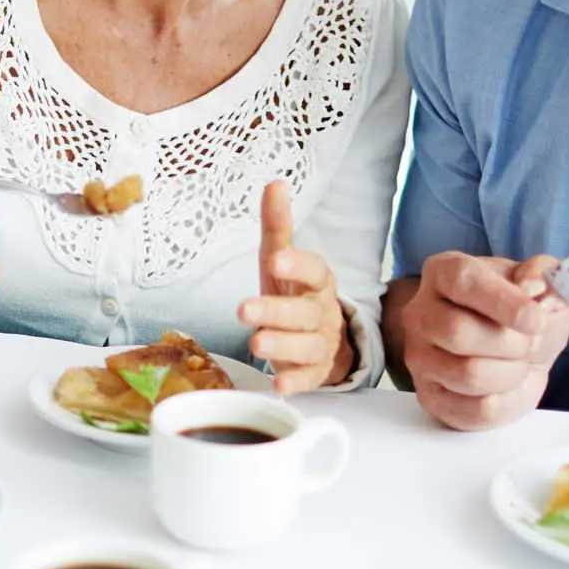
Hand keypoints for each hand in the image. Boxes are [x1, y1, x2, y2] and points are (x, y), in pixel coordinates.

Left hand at [236, 181, 351, 393]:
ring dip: (282, 346)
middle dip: (276, 312)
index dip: (297, 265)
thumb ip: (278, 226)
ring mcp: (321, 344)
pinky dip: (295, 383)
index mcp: (317, 282)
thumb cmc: (295, 294)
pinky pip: (308, 380)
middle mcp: (322, 313)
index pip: (314, 270)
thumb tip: (275, 183)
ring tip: (256, 343)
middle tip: (244, 310)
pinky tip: (279, 384)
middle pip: (305, 313)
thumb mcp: (283, 260)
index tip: (276, 259)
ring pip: (307, 347)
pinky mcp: (315, 373)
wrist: (323, 338)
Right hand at [398, 250, 568, 430]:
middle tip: (530, 343)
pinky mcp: (431, 397)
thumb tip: (533, 287)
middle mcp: (420, 313)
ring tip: (520, 363)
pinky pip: (476, 410)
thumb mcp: (538, 284)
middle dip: (512, 343)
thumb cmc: (515, 313)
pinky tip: (509, 386)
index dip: (502, 302)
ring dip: (512, 373)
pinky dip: (508, 402)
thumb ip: (545, 274)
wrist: (504, 350)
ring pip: (468, 374)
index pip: (462, 282)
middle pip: (459, 332)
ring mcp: (419, 357)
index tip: (535, 320)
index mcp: (444, 272)